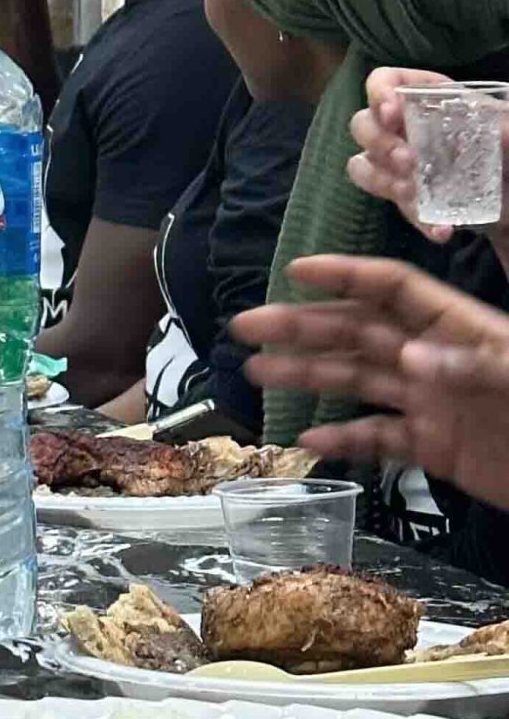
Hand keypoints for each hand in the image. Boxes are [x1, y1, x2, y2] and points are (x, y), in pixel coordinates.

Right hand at [234, 254, 508, 508]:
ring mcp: (432, 402)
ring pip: (358, 381)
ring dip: (307, 375)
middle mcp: (434, 358)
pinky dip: (343, 440)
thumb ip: (470, 367)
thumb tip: (410, 361)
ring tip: (256, 371)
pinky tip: (307, 440)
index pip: (392, 289)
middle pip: (359, 333)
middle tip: (247, 325)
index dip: (345, 277)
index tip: (296, 272)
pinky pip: (380, 439)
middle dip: (303, 326)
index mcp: (457, 328)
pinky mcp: (435, 447)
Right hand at [344, 65, 501, 246]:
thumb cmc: (504, 144)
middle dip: (380, 144)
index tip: (392, 114)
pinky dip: (417, 219)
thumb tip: (499, 129)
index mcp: (424, 97)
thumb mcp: (507, 127)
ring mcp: (398, 163)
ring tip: (414, 193)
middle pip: (363, 124)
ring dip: (383, 180)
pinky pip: (396, 207)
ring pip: (362, 166)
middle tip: (409, 161)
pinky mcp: (406, 196)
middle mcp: (402, 127)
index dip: (380, 93)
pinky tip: (441, 230)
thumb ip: (503, 125)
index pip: (384, 81)